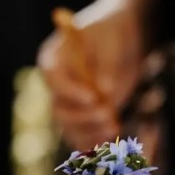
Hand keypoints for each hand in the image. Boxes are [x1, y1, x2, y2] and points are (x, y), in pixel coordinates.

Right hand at [38, 1, 143, 151]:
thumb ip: (107, 64)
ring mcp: (68, 103)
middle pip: (59, 109)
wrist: (122, 41)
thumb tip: (105, 92)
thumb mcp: (112, 40)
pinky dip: (95, 142)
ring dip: (90, 132)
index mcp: (54, 58)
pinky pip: (81, 137)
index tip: (93, 97)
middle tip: (108, 115)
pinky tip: (112, 139)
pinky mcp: (82, 117)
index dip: (70, 91)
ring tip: (115, 126)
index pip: (52, 78)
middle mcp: (56, 84)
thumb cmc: (113, 33)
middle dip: (83, 117)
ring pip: (70, 127)